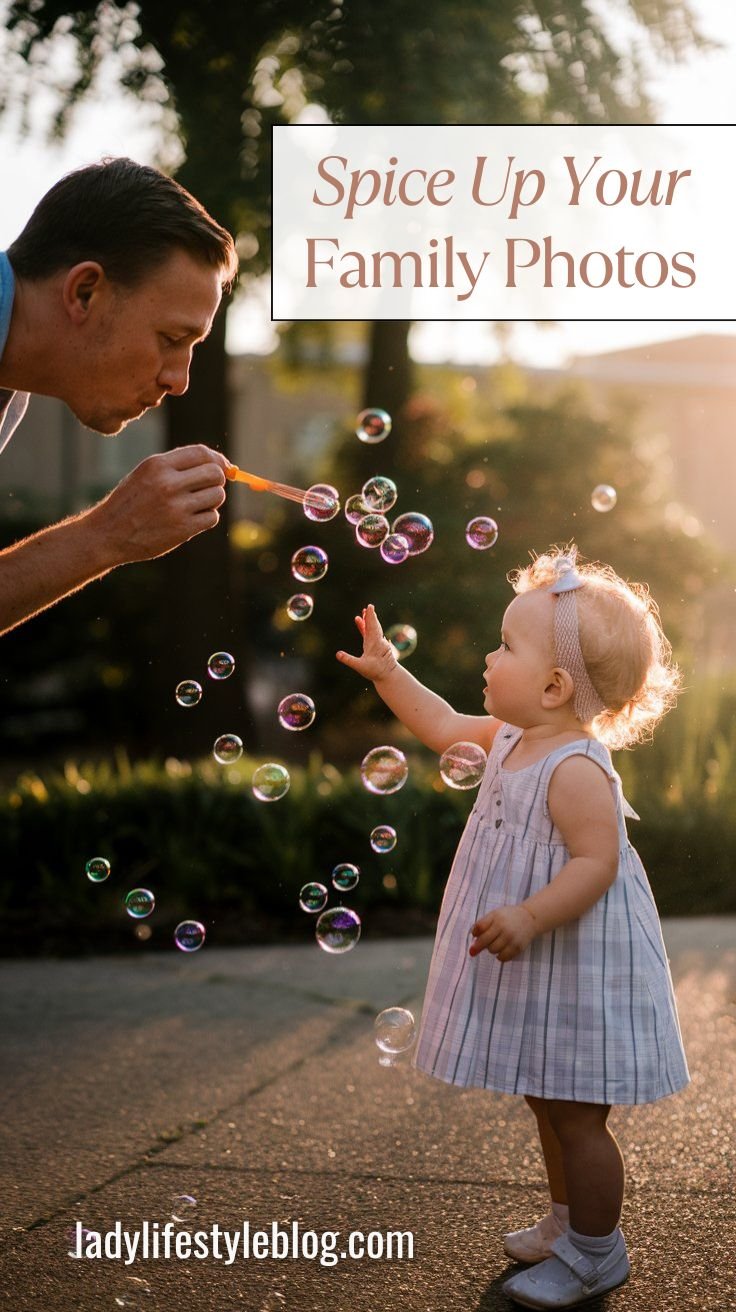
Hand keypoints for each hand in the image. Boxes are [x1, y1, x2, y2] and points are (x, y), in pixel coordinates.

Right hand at [91, 445, 228, 565]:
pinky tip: (191, 520)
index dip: (218, 460)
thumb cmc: (131, 502)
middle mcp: (167, 483)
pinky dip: (207, 518)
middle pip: (215, 473)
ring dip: (213, 500)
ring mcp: (176, 507)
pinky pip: (212, 517)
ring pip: (217, 495)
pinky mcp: (182, 529)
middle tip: (207, 489)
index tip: (223, 467)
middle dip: (217, 480)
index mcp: (158, 465)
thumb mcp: (146, 474)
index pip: (202, 453)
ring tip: (196, 505)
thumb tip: (219, 464)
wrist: (108, 533)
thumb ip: (177, 466)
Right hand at [336, 604, 398, 682]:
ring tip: (363, 612)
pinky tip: (359, 621)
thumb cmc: (375, 671)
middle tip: (368, 606)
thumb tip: (338, 654)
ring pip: (373, 628)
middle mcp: (376, 640)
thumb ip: (349, 660)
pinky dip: (365, 627)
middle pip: (373, 625)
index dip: (370, 617)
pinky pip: (369, 633)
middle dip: (370, 616)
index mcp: (374, 643)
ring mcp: (376, 642)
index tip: (369, 607)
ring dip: (368, 620)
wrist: (388, 676)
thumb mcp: (360, 666)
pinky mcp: (375, 645)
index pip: (372, 626)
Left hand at [469, 904, 536, 962]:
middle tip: (476, 949)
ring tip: (496, 943)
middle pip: (484, 942)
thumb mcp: (495, 914)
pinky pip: (503, 958)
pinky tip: (501, 950)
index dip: (474, 934)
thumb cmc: (508, 917)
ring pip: (492, 950)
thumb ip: (483, 924)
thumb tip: (473, 938)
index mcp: (496, 918)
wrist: (530, 919)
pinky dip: (500, 956)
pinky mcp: (518, 948)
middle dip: (479, 946)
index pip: (480, 928)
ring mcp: (511, 939)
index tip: (474, 937)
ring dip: (491, 949)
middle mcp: (504, 928)